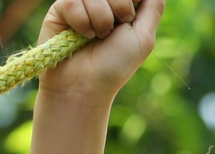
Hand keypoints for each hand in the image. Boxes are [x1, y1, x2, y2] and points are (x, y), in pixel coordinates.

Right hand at [36, 0, 162, 99]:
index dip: (129, 4)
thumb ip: (153, 7)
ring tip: (97, 37)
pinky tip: (80, 36)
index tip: (129, 21)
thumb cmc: (116, 64)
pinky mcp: (61, 7)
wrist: (85, 84)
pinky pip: (72, 1)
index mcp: (124, 6)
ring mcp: (82, 2)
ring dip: (101, 19)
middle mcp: (103, 1)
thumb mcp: (143, 37)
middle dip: (120, 9)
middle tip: (113, 32)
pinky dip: (81, 21)